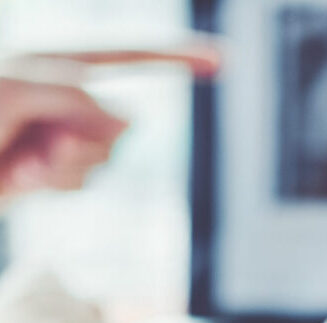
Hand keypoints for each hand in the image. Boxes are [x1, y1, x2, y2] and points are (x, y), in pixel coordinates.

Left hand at [0, 42, 218, 198]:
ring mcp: (61, 132)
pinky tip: (19, 176)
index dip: (179, 57)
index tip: (225, 60)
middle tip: (32, 145)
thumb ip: (76, 96)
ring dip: (61, 169)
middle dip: (83, 141)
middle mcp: (64, 94)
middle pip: (121, 124)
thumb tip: (127, 119)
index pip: (130, 53)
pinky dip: (52, 185)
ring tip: (17, 162)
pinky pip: (83, 182)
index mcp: (54, 62)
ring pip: (104, 160)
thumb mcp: (14, 92)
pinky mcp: (52, 167)